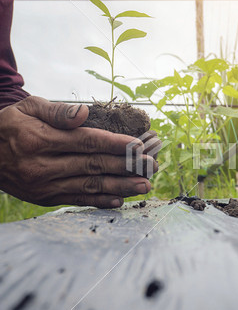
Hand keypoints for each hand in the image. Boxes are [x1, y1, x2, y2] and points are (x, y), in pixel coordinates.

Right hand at [0, 96, 160, 207]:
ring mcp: (44, 185)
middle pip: (93, 165)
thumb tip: (85, 113)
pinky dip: (100, 201)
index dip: (116, 144)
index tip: (139, 145)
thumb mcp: (27, 108)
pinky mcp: (45, 198)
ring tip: (145, 186)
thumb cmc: (9, 126)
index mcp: (40, 139)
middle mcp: (43, 165)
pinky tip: (120, 200)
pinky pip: (77, 200)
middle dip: (127, 166)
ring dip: (121, 187)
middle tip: (152, 166)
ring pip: (90, 186)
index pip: (87, 142)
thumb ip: (57, 112)